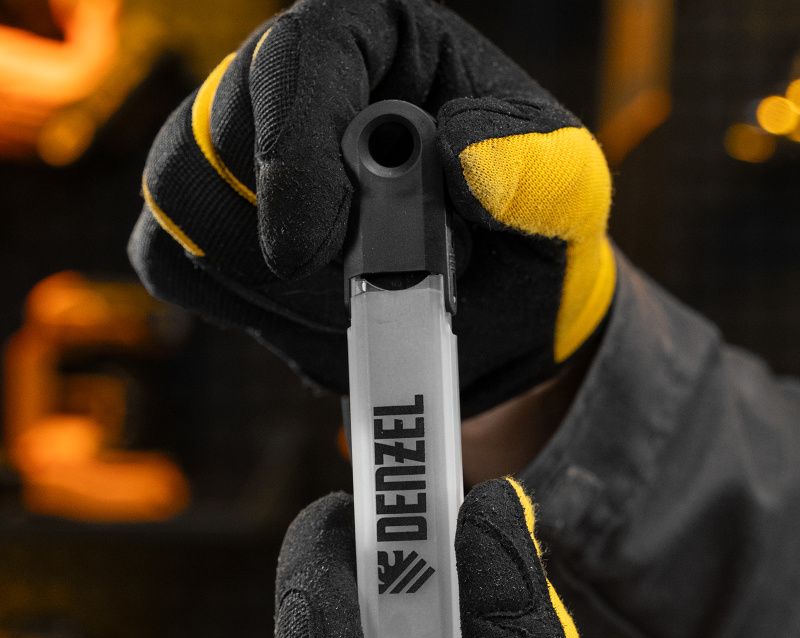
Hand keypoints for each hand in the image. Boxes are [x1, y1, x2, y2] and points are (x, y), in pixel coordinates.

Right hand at [128, 0, 614, 417]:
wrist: (492, 318)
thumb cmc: (527, 240)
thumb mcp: (564, 199)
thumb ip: (534, 172)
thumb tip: (459, 153)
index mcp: (384, 45)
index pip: (303, 51)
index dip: (292, 144)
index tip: (311, 247)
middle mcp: (303, 92)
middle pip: (214, 131)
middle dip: (282, 235)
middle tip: (359, 285)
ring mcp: (248, 160)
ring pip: (181, 200)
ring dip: (264, 279)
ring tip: (352, 299)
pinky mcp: (218, 231)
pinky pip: (169, 260)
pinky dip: (235, 304)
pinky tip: (308, 312)